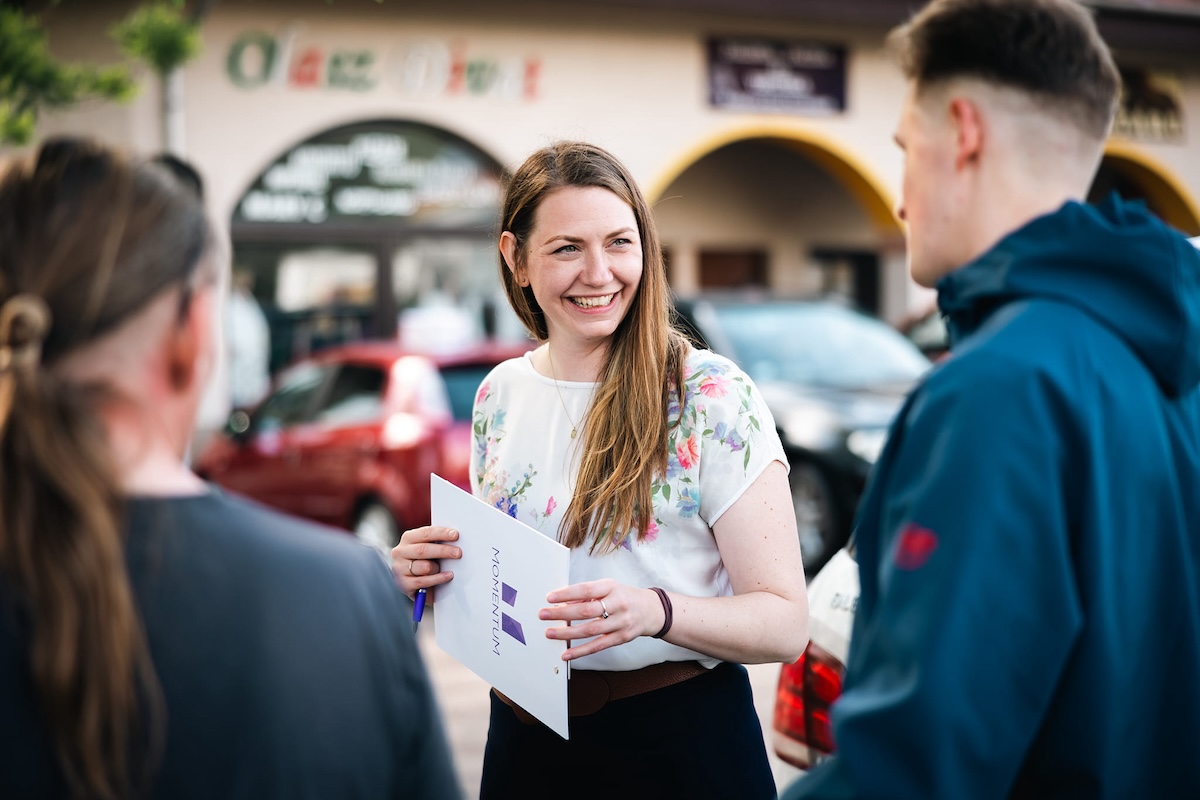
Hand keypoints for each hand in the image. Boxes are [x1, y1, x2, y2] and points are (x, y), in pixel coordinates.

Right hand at [391, 525, 459, 599]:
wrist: (413, 583)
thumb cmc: (424, 560)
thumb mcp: (428, 548)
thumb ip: (436, 542)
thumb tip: (455, 537)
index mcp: (408, 538)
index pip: (425, 533)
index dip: (441, 533)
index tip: (455, 535)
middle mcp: (400, 552)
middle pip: (423, 549)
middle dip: (443, 550)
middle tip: (458, 553)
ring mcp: (400, 568)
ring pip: (424, 567)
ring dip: (437, 568)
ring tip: (446, 569)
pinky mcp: (404, 584)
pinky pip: (424, 581)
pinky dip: (438, 579)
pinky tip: (448, 576)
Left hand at [539, 579, 666, 660]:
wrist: (650, 610)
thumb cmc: (624, 597)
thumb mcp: (608, 588)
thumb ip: (588, 594)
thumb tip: (563, 603)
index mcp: (611, 587)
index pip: (586, 589)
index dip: (567, 593)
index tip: (550, 597)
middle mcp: (617, 604)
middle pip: (586, 610)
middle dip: (562, 613)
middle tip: (544, 614)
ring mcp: (620, 622)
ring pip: (590, 630)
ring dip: (567, 633)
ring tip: (550, 633)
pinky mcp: (621, 638)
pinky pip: (598, 646)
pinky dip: (580, 651)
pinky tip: (566, 654)